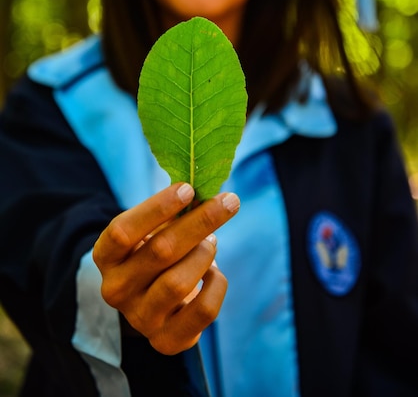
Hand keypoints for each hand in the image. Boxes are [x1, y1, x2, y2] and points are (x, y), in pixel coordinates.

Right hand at [93, 182, 239, 354]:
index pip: (123, 231)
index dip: (157, 208)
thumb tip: (205, 188)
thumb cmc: (154, 253)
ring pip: (179, 282)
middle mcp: (116, 289)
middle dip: (200, 222)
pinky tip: (214, 273)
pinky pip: (203, 311)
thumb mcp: (151, 230)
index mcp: (105, 256)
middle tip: (228, 201)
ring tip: (212, 241)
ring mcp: (140, 318)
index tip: (188, 188)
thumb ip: (172, 213)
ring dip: (205, 253)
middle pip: (160, 251)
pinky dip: (217, 285)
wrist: (151, 303)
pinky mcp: (166, 341)